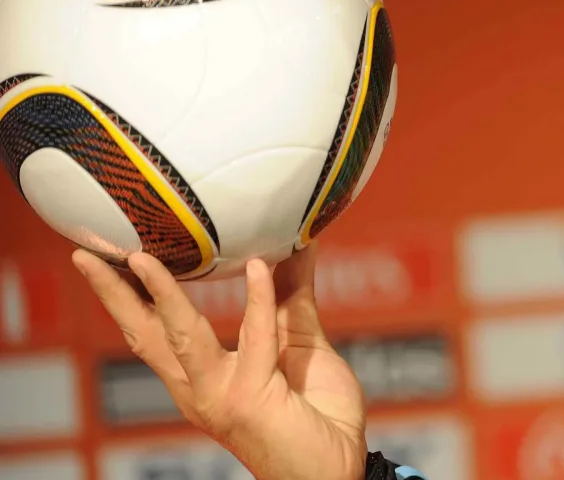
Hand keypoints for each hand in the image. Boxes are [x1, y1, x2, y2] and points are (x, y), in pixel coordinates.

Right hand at [74, 243, 367, 479]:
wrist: (338, 467)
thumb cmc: (317, 414)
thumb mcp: (298, 343)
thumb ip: (288, 297)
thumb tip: (292, 244)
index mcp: (202, 377)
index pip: (153, 331)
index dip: (126, 297)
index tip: (107, 256)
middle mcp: (200, 389)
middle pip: (145, 335)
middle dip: (112, 295)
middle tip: (86, 256)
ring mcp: (221, 395)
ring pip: (180, 335)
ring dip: (160, 294)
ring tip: (143, 257)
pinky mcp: (251, 397)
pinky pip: (255, 336)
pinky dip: (257, 299)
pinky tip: (258, 267)